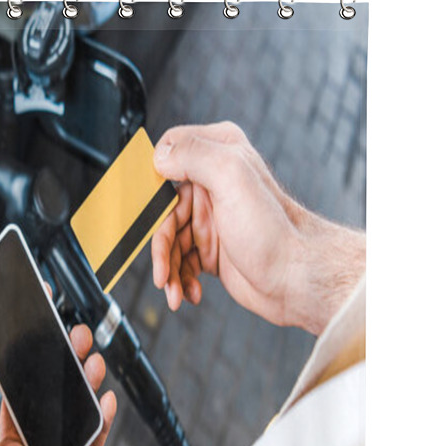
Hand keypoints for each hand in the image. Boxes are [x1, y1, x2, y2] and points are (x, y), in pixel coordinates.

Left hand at [0, 324, 116, 445]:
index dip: (18, 359)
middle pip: (44, 398)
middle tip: (74, 335)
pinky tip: (107, 399)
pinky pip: (91, 442)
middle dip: (59, 365)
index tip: (29, 329)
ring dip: (82, 386)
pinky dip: (100, 421)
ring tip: (94, 358)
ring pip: (71, 415)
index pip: (8, 390)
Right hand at [152, 122, 364, 333]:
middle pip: (163, 209)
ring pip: (170, 241)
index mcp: (220, 155)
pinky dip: (181, 280)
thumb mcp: (232, 177)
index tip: (147, 209)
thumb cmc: (275, 232)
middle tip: (163, 271)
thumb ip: (194, 155)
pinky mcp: (213, 250)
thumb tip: (161, 154)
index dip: (154, 182)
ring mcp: (213, 219)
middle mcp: (215, 184)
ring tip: (175, 291)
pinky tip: (190, 292)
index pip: (170, 154)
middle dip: (160, 245)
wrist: (297, 280)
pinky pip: (182, 263)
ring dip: (169, 270)